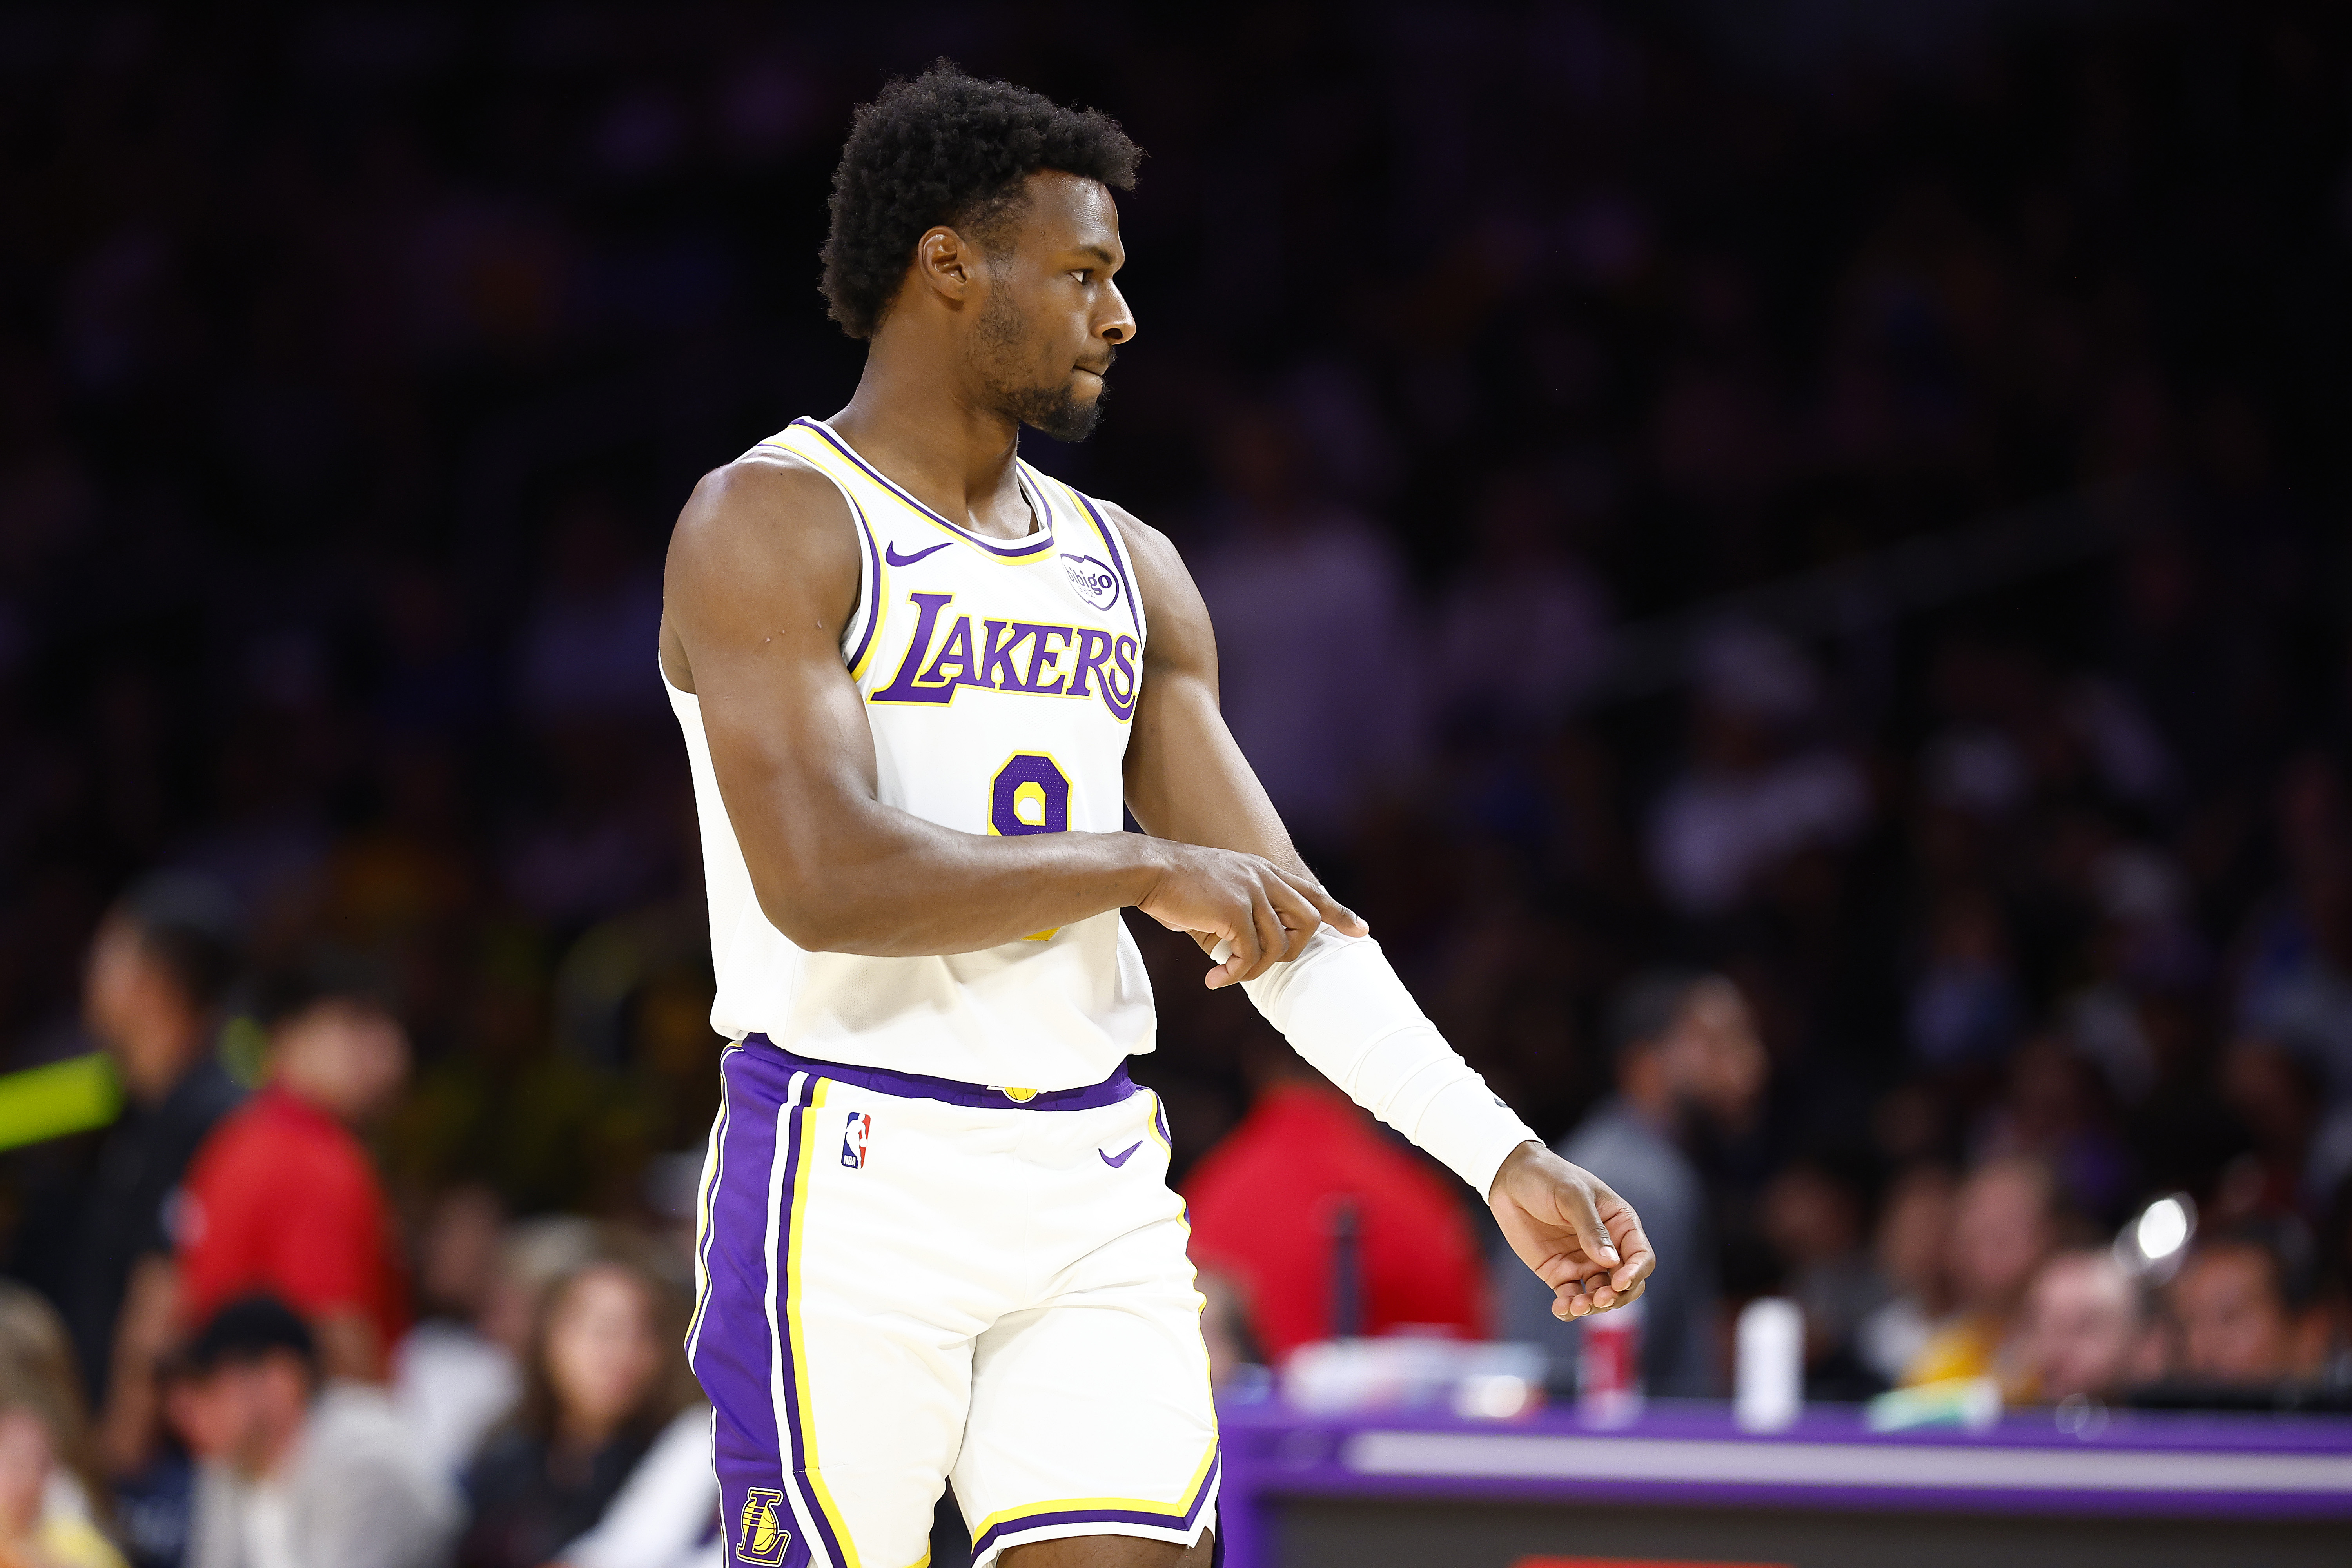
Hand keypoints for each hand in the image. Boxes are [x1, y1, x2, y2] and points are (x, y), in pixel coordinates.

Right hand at [1135, 842, 1367, 987]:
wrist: (1149, 870)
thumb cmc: (1178, 886)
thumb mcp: (1221, 892)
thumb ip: (1244, 914)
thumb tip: (1249, 952)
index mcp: (1262, 871)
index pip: (1311, 892)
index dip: (1338, 913)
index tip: (1360, 930)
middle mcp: (1264, 877)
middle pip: (1307, 920)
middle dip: (1294, 950)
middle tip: (1262, 965)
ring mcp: (1252, 892)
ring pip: (1278, 944)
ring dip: (1256, 968)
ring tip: (1229, 974)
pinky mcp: (1235, 910)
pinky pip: (1249, 955)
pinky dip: (1235, 973)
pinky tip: (1216, 977)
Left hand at [1488, 1142, 1654, 1320]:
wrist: (1510, 1179)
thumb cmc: (1548, 1177)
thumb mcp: (1571, 1195)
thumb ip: (1591, 1227)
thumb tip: (1610, 1261)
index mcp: (1619, 1224)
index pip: (1640, 1256)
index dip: (1636, 1273)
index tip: (1619, 1282)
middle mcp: (1607, 1248)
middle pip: (1626, 1284)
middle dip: (1617, 1297)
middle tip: (1599, 1299)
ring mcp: (1584, 1263)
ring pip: (1600, 1296)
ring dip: (1593, 1307)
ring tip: (1577, 1306)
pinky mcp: (1560, 1273)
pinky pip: (1571, 1297)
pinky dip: (1569, 1308)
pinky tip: (1561, 1308)